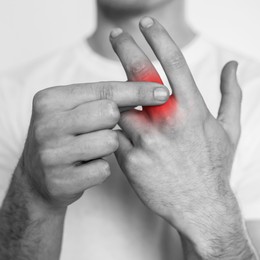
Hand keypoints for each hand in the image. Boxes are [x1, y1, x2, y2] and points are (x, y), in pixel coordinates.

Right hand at [19, 81, 168, 208]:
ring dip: (107, 146)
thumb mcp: (74, 111)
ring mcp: (50, 154)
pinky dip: (100, 168)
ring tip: (90, 149)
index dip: (137, 90)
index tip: (163, 92)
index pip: (104, 91)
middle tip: (100, 128)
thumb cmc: (65, 137)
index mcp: (50, 100)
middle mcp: (46, 124)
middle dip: (113, 122)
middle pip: (109, 113)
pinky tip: (85, 168)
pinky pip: (103, 169)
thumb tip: (149, 90)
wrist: (37, 177)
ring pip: (109, 142)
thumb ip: (104, 99)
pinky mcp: (60, 180)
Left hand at [111, 18, 254, 257]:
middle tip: (116, 34)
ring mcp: (145, 140)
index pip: (172, 62)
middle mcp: (167, 121)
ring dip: (118, 99)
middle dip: (126, 48)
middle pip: (139, 74)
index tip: (145, 23)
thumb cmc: (214, 167)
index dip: (158, 37)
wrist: (199, 207)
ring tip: (120, 102)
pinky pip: (114, 135)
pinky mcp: (128, 159)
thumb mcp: (230, 129)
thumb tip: (233, 66)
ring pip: (119, 106)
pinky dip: (115, 129)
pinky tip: (122, 135)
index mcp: (192, 110)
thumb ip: (230, 94)